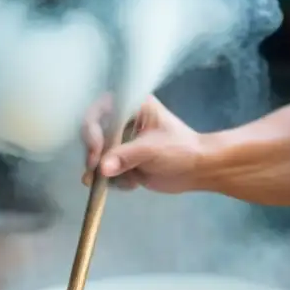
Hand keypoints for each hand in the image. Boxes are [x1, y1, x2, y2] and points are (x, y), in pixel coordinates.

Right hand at [81, 94, 205, 192]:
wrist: (197, 170)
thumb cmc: (181, 149)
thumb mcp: (153, 149)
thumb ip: (126, 156)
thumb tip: (101, 168)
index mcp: (131, 105)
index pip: (99, 110)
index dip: (92, 129)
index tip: (97, 150)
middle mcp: (122, 121)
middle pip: (93, 134)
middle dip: (94, 154)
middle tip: (96, 170)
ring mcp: (120, 142)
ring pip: (97, 155)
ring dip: (102, 171)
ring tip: (119, 181)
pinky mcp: (122, 161)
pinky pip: (106, 171)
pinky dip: (114, 180)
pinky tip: (133, 183)